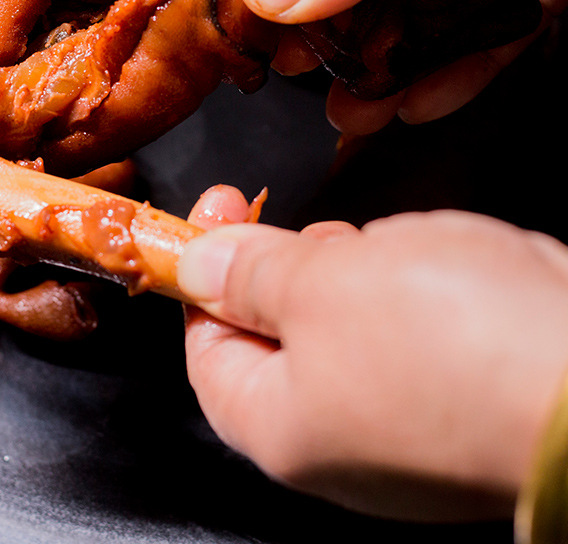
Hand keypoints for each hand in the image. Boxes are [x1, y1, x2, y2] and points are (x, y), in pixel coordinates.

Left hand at [179, 194, 567, 520]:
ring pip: (352, 323)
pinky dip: (416, 288)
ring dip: (361, 273)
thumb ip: (250, 273)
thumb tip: (197, 265)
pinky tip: (443, 270)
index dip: (203, 276)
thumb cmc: (450, 343)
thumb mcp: (319, 285)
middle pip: (280, 333)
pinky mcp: (458, 393)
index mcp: (282, 426)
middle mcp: (339, 439)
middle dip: (291, 268)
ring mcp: (403, 421)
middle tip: (309, 231)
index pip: (208, 348)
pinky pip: (413, 328)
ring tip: (395, 254)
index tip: (214, 216)